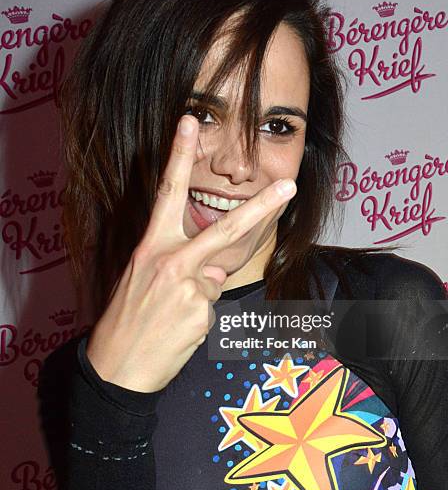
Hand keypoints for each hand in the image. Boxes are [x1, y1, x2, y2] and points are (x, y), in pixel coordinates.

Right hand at [86, 115, 296, 391]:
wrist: (116, 368)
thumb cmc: (126, 319)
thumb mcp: (142, 279)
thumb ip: (179, 264)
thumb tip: (213, 269)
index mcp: (151, 246)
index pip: (167, 192)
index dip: (177, 154)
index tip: (189, 121)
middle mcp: (171, 261)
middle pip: (225, 229)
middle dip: (262, 207)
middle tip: (289, 184)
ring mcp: (190, 288)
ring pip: (216, 279)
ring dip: (202, 295)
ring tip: (172, 315)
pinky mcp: (204, 314)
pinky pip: (213, 306)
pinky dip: (201, 317)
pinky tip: (179, 329)